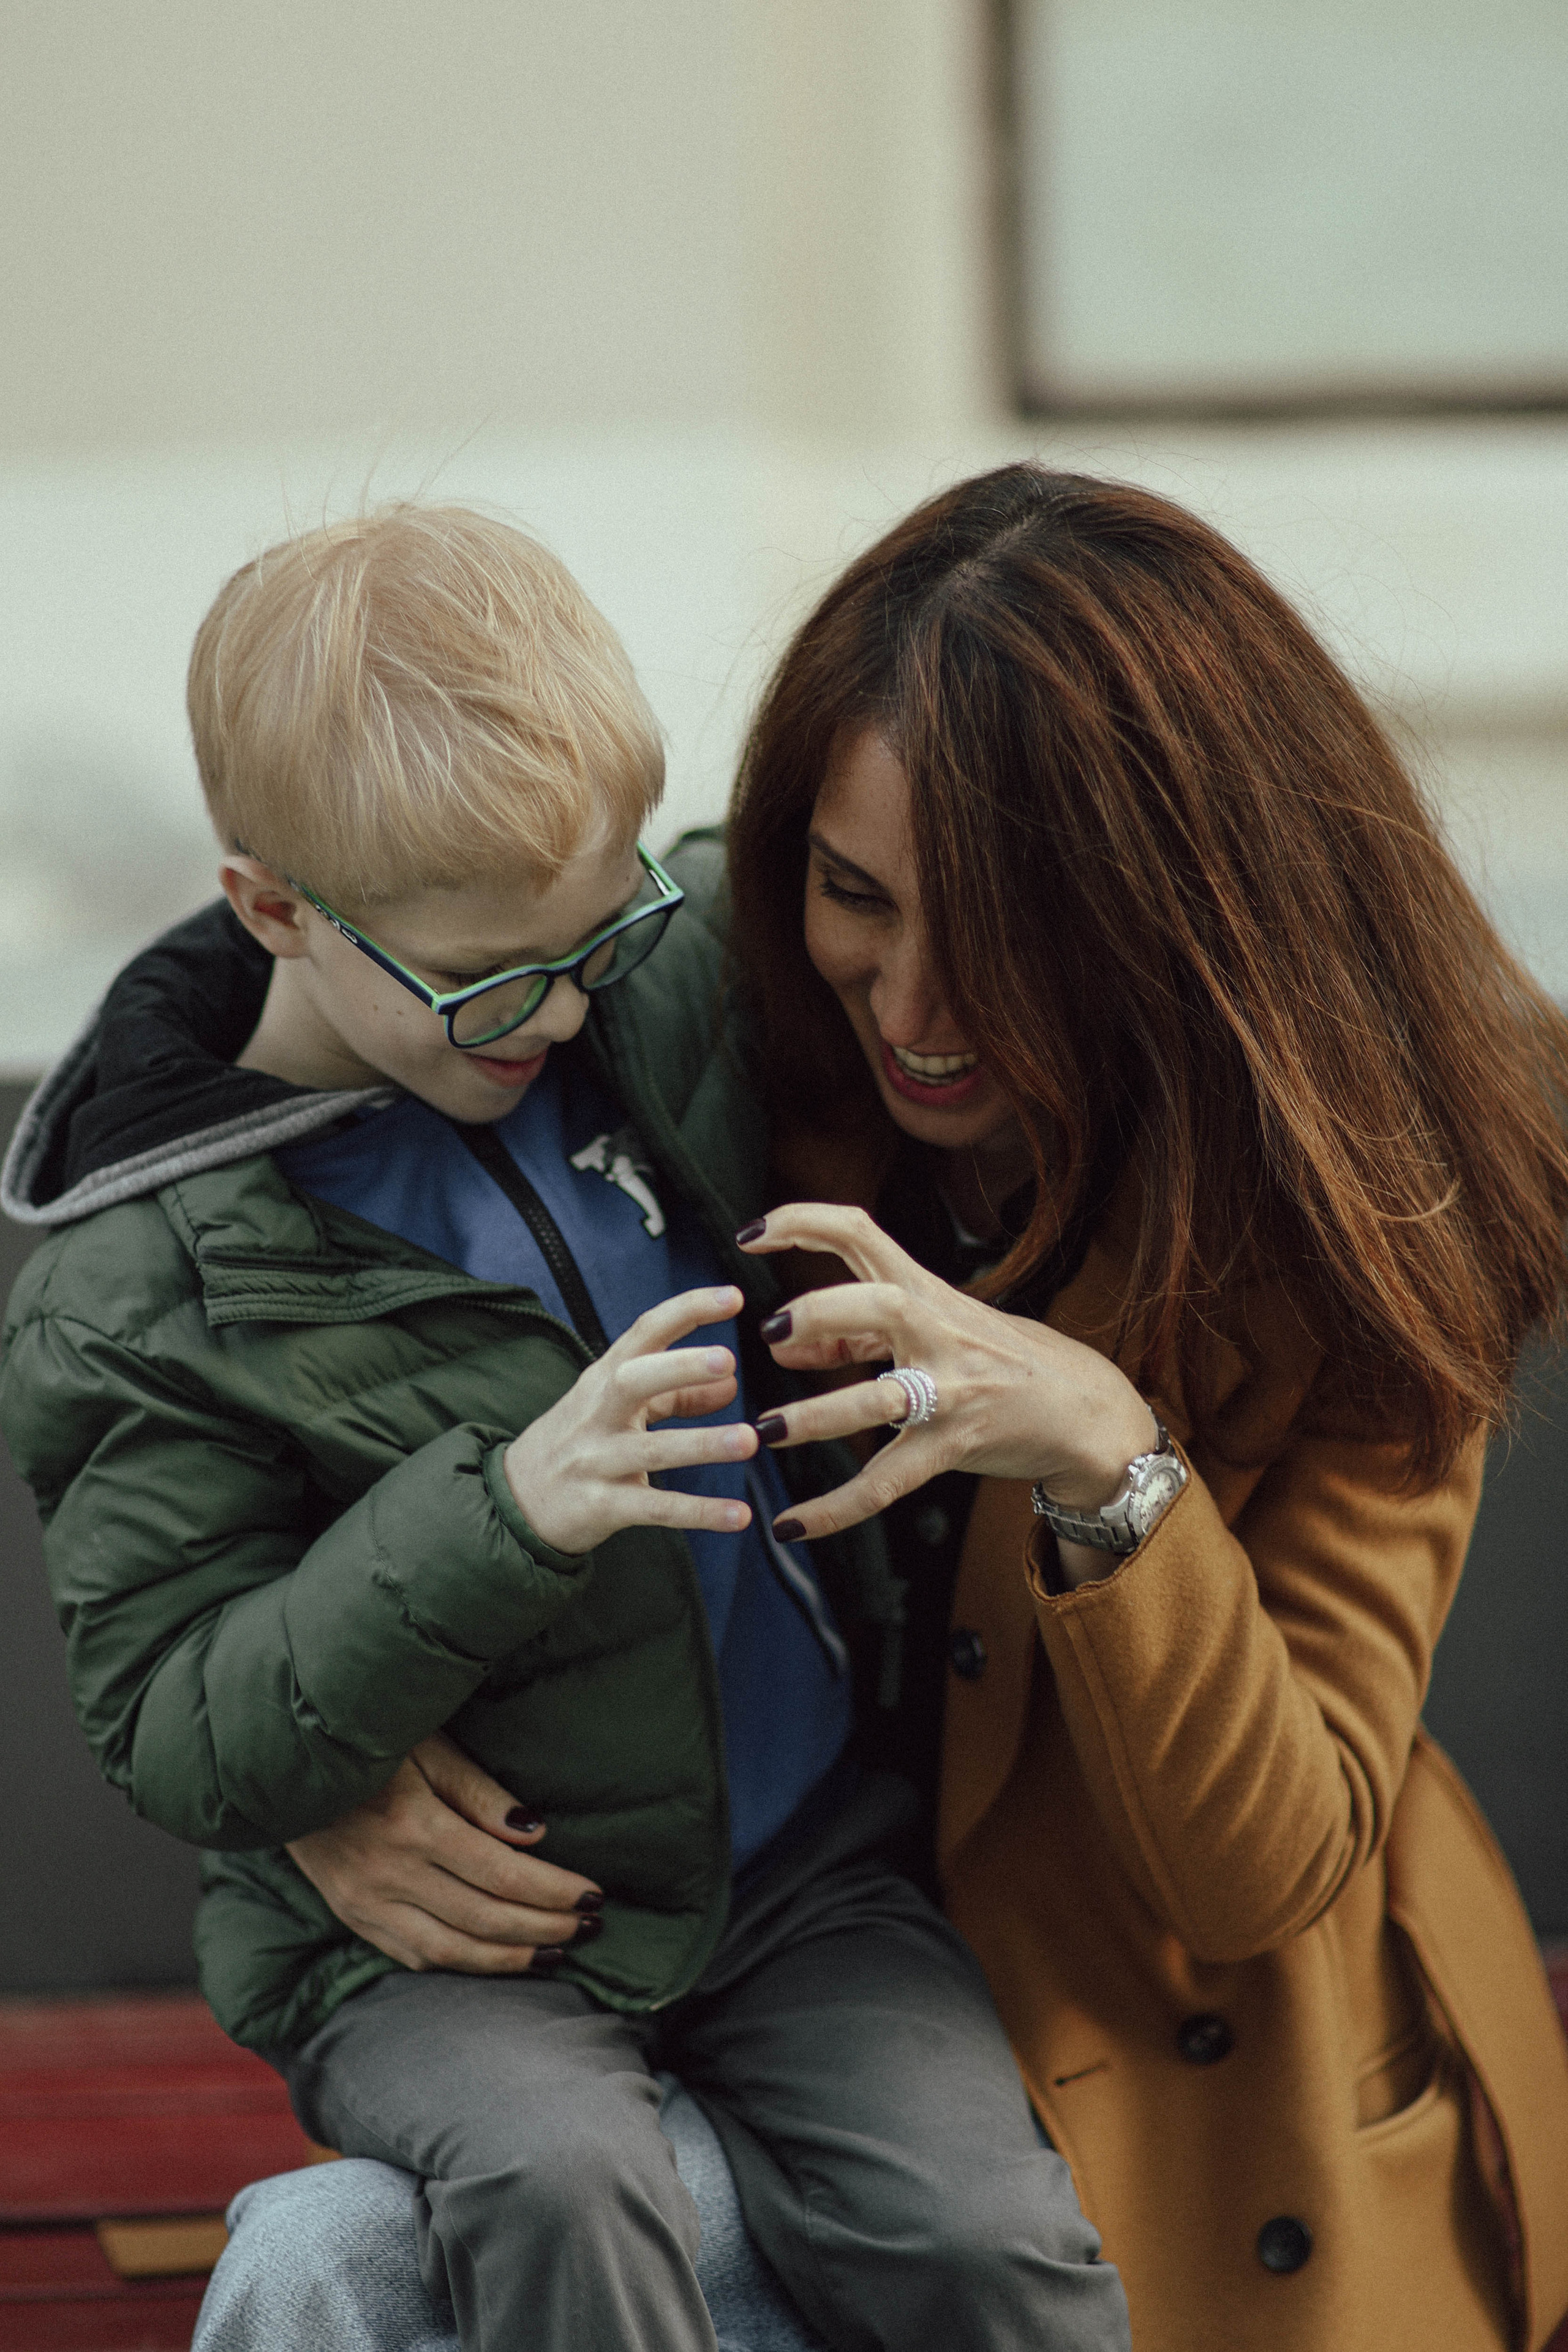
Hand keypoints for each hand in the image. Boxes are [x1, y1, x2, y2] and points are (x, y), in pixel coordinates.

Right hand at [286, 1730, 601, 1974]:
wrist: (278, 1764)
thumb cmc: (366, 1737)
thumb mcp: (425, 1745)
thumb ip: (478, 1791)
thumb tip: (535, 1831)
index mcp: (412, 1825)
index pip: (502, 1874)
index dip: (554, 1890)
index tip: (595, 1893)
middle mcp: (388, 1874)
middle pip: (485, 1918)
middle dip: (547, 1927)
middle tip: (593, 1925)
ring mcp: (365, 1903)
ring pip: (452, 1950)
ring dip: (511, 1958)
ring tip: (559, 1953)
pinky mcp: (351, 1915)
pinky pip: (414, 1955)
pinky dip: (461, 1964)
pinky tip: (497, 1961)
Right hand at [503, 1285, 757, 1555]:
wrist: (517, 1501)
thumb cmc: (580, 1441)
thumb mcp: (620, 1408)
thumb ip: (676, 1395)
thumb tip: (731, 1383)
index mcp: (605, 1378)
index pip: (644, 1333)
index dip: (686, 1311)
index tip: (733, 1296)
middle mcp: (597, 1413)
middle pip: (633, 1380)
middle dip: (679, 1367)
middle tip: (728, 1359)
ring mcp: (596, 1460)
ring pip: (651, 1450)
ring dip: (701, 1445)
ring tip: (749, 1440)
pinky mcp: (601, 1506)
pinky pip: (655, 1509)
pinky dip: (699, 1513)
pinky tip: (740, 1516)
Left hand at [738, 1204, 1156, 1570]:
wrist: (1083, 1410)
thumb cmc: (1000, 1359)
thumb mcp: (936, 1327)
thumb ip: (858, 1333)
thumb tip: (783, 1345)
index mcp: (928, 1292)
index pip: (861, 1234)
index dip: (803, 1222)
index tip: (749, 1234)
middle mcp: (940, 1333)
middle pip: (880, 1302)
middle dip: (821, 1311)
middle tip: (770, 1328)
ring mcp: (951, 1392)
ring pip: (881, 1399)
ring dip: (818, 1416)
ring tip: (765, 1430)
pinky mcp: (955, 1447)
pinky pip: (887, 1483)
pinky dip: (836, 1508)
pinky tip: (791, 1526)